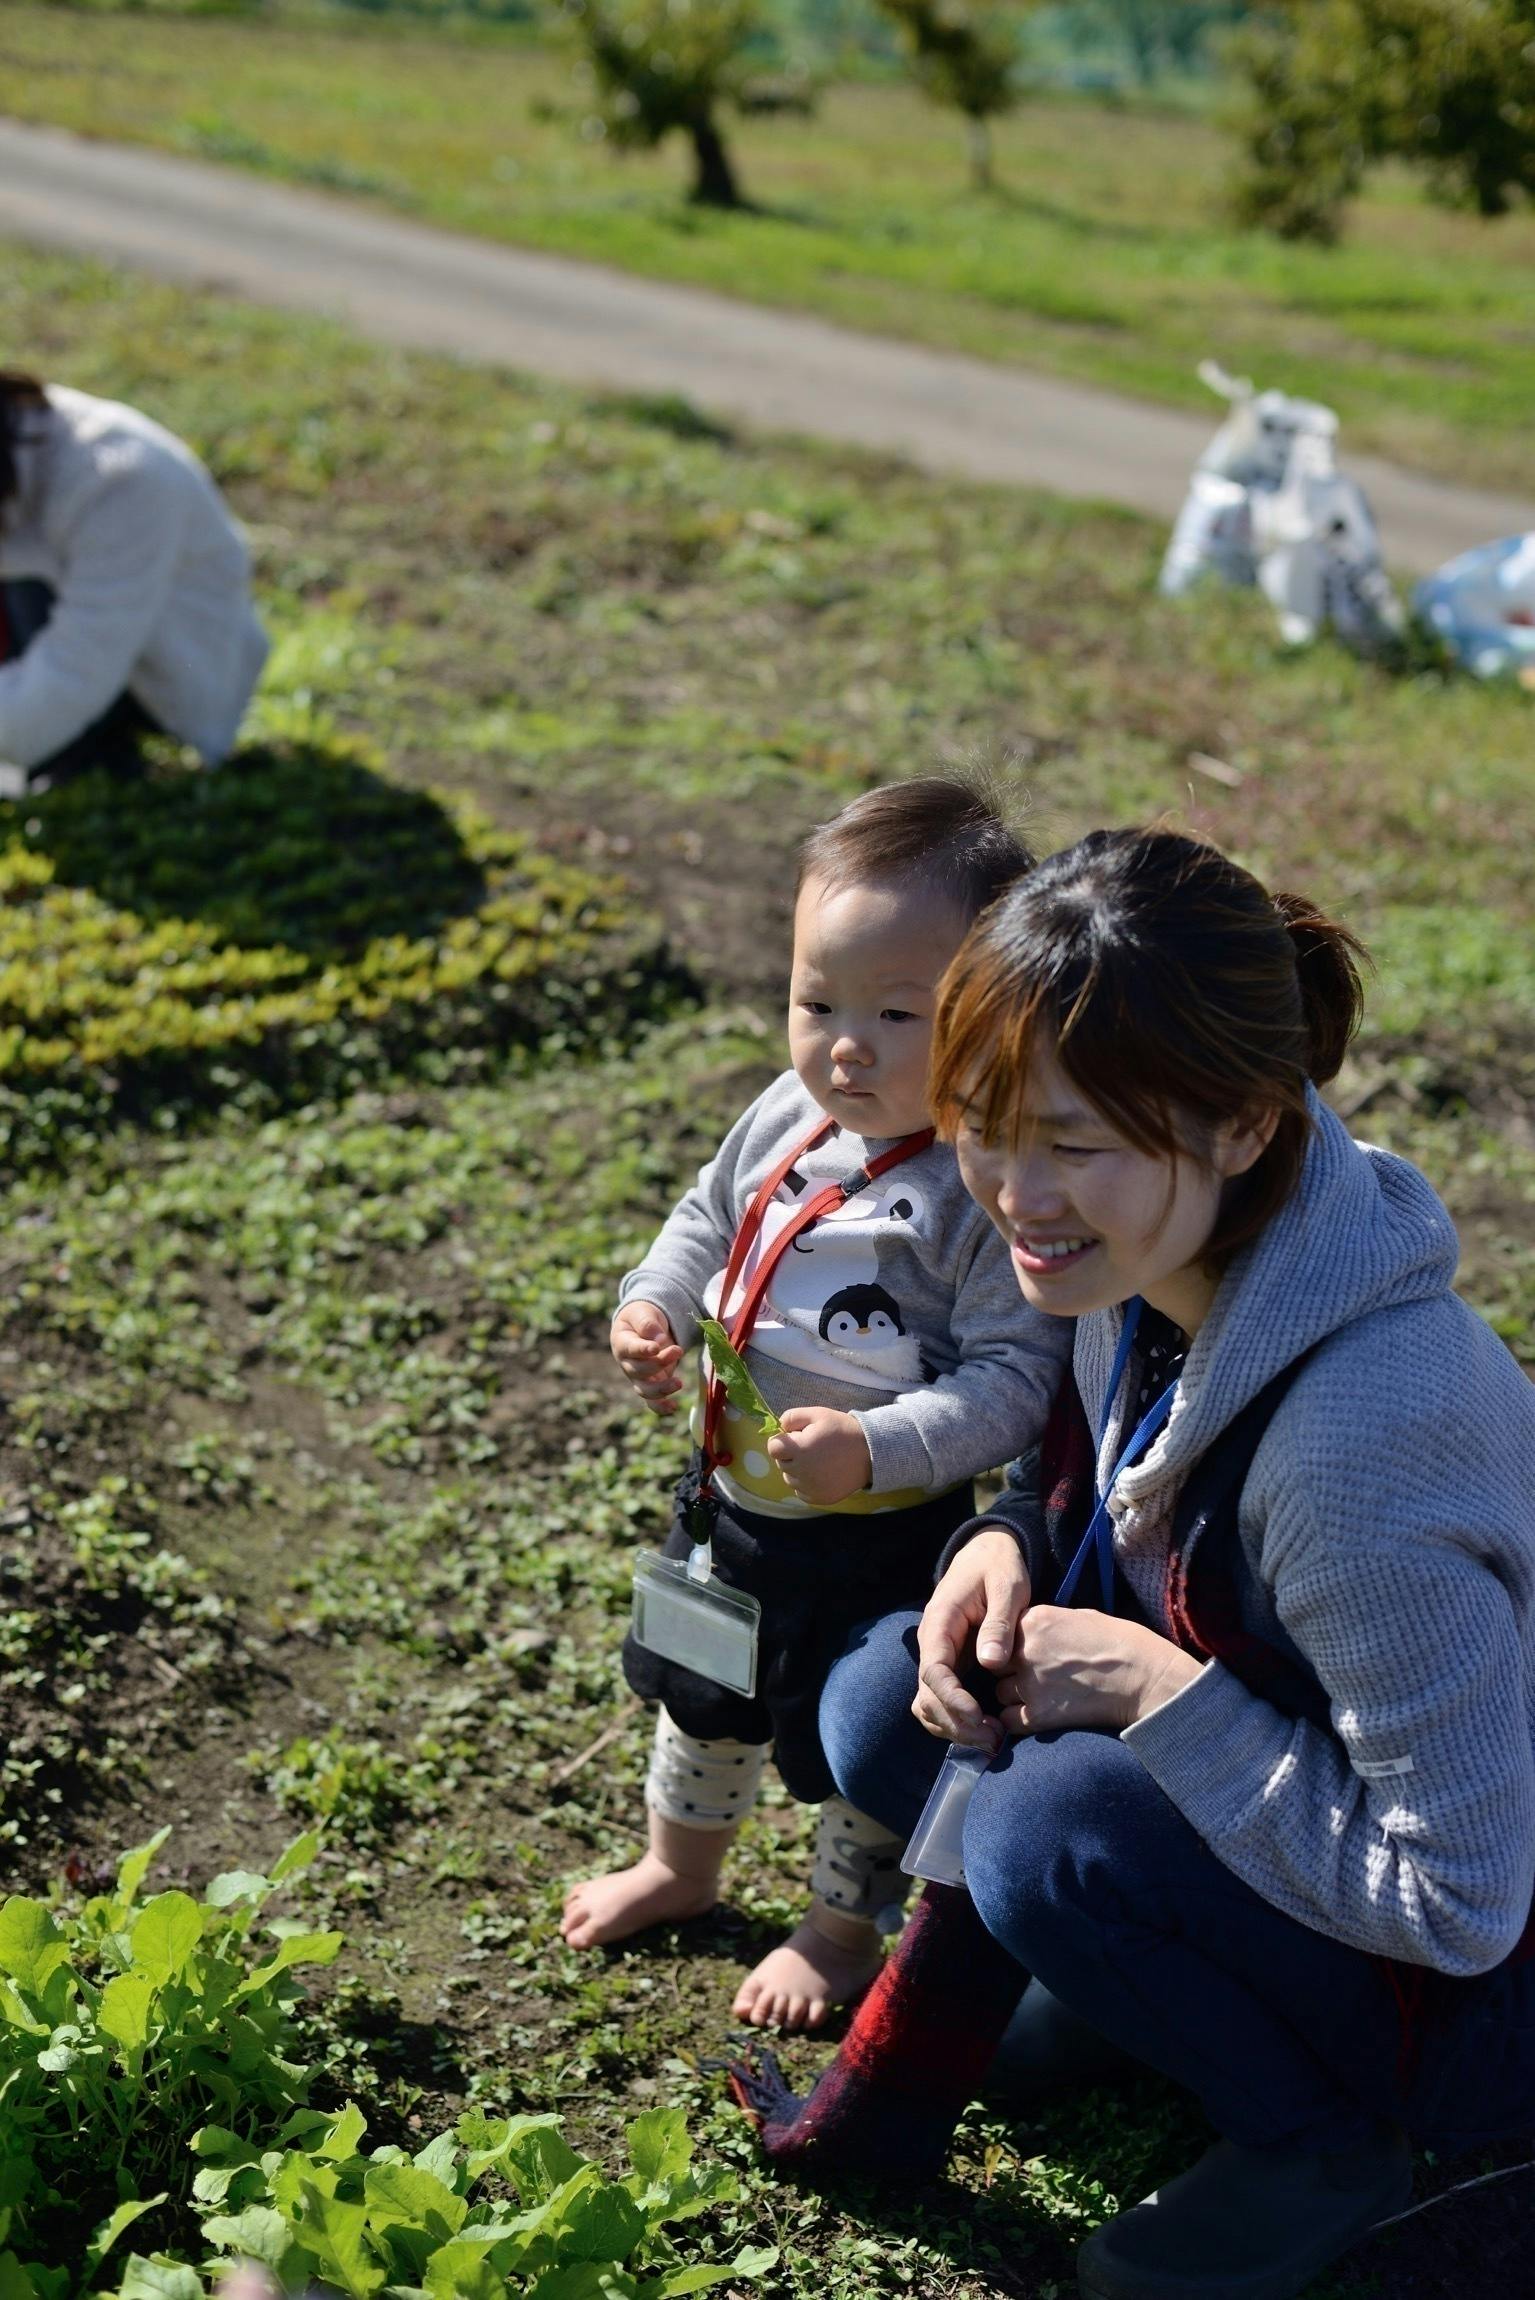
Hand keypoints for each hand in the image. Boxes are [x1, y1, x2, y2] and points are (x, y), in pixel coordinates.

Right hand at [611, 1300, 683, 1414]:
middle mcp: (628, 1363)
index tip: (656, 1347)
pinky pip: (652, 1401)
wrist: (643, 1326)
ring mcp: (638, 1377)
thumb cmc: (641, 1317)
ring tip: (679, 1382)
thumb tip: (658, 1340)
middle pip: (639, 1370)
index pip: (630, 1349)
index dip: (643, 1350)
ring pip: (645, 1390)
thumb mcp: (642, 1312)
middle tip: (677, 1350)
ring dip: (661, 1389)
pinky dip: (661, 1407)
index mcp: (622, 1343)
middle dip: (659, 1363)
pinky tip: (674, 1407)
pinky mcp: (651, 1384)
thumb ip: (647, 1323)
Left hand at [766, 1407, 871, 1505]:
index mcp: (800, 1450)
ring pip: (790, 1479)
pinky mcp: (820, 1498)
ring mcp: (811, 1488)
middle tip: (810, 1447)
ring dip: (797, 1470)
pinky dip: (806, 1484)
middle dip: (790, 1454)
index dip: (782, 1441)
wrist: (870, 1453)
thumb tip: (778, 1428)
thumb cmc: (842, 1430)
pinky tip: (821, 1473)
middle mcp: (803, 1472)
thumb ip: (792, 1417)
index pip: (773, 1448)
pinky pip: (801, 1492)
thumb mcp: (818, 1414)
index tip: (795, 1438)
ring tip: (817, 1460)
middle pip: (781, 1463)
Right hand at [912, 1527, 1031, 1752]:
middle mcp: (932, 1643)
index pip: (933, 1670)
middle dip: (956, 1722)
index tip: (978, 1717)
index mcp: (940, 1621)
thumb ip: (999, 1623)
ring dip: (955, 1728)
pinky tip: (985, 1730)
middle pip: (928, 1696)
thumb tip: (990, 1663)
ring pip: (930, 1704)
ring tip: (992, 1740)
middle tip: (992, 1740)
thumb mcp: (1007, 1587)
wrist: (988, 1554)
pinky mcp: (950, 1665)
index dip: (952, 1699)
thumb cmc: (999, 1568)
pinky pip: (942, 1701)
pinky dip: (957, 1721)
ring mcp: (938, 1656)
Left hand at [993, 1605, 1202, 1736]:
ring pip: (1000, 1694)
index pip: (1001, 1634)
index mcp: (1034, 1619)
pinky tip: (1040, 1717)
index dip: (1013, 1647)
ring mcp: (1030, 1683)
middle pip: (996, 1664)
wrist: (1146, 1679)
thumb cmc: (1122, 1644)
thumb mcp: (1080, 1617)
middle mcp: (1025, 1650)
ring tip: (1042, 1697)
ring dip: (1014, 1697)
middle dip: (1010, 1672)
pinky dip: (1019, 1722)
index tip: (1027, 1655)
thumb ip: (1047, 1625)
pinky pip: (1008, 1721)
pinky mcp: (1039, 1715)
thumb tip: (1032, 1635)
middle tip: (1035, 1678)